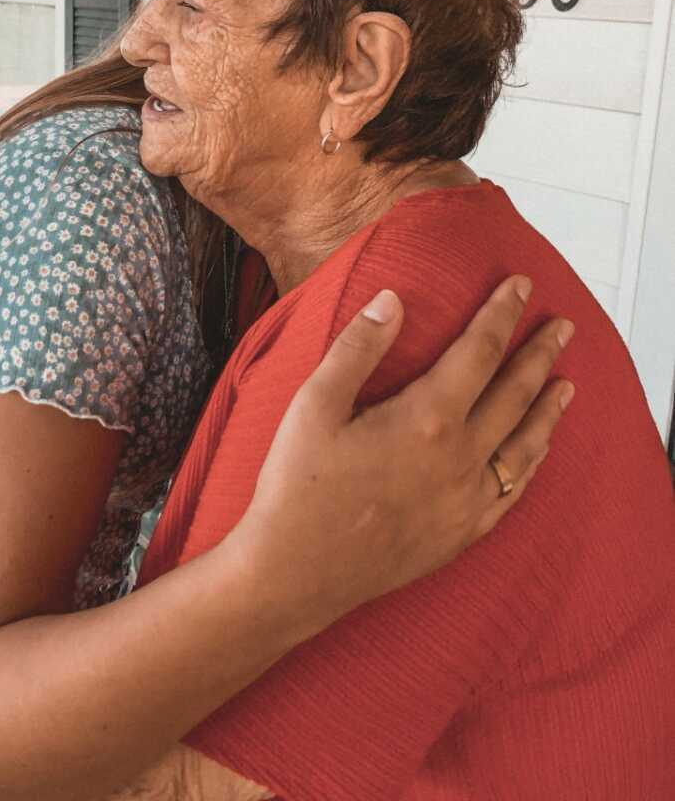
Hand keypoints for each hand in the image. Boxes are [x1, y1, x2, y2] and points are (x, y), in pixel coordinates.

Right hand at [234, 275, 572, 638]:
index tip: (522, 286)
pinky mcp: (460, 534)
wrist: (294, 575)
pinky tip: (537, 453)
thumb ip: (358, 348)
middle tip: (562, 326)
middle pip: (515, 393)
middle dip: (540, 354)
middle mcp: (459, 458)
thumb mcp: (314, 405)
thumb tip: (393, 300)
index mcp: (427, 419)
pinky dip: (532, 464)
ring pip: (525, 445)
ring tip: (567, 384)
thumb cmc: (297, 486)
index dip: (502, 314)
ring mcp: (465, 501)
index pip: (480, 351)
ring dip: (548, 409)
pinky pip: (512, 492)